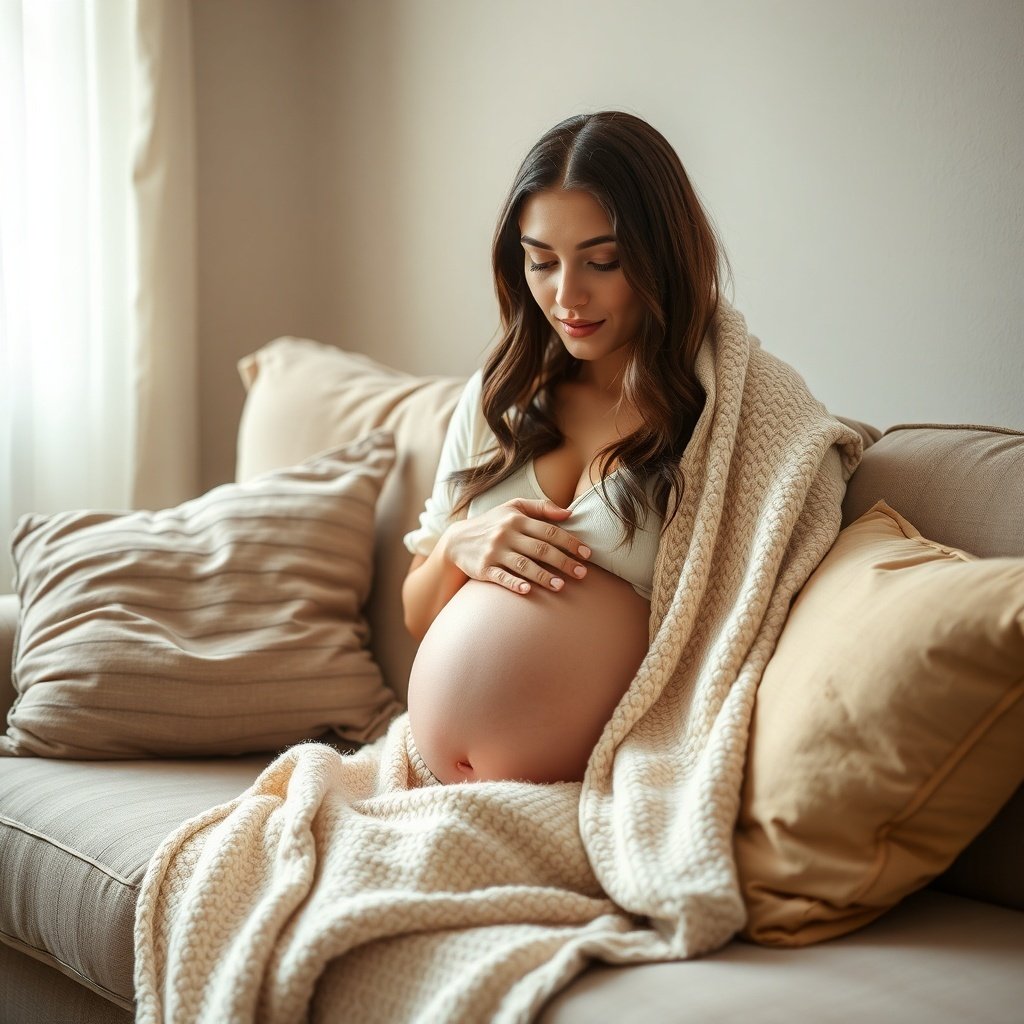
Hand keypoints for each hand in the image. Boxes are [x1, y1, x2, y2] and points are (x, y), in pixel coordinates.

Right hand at [443, 498, 590, 593]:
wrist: (456, 540)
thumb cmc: (492, 523)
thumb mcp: (513, 507)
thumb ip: (541, 507)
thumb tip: (569, 513)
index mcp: (516, 519)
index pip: (549, 531)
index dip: (570, 543)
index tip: (587, 554)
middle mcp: (506, 534)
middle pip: (540, 549)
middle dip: (563, 562)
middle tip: (582, 573)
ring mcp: (494, 552)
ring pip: (523, 565)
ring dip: (543, 576)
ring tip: (561, 586)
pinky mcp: (483, 568)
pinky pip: (501, 577)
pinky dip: (514, 583)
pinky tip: (528, 591)